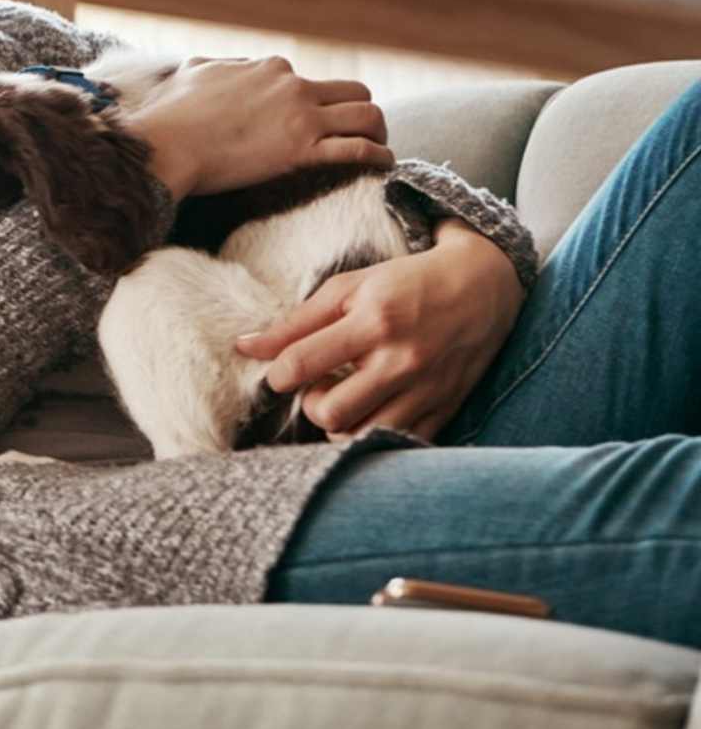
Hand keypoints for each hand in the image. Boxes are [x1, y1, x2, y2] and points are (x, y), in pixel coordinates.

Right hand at [126, 56, 392, 198]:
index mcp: (270, 69)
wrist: (167, 146)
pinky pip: (360, 150)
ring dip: (379, 132)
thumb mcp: (192, 73)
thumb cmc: (172, 114)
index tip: (310, 122)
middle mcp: (293, 87)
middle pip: (354, 92)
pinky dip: (379, 157)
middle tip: (356, 133)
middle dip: (361, 110)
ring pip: (369, 115)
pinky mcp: (303, 151)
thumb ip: (212, 66)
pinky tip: (383, 166)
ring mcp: (302, 118)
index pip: (308, 80)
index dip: (313, 102)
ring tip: (378, 148)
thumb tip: (213, 66)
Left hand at [232, 221, 523, 440]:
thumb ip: (295, 322)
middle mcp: (402, 360)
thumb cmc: (405, 284)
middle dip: (311, 404)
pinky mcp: (446, 410)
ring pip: (362, 436)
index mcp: (374, 322)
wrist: (484, 287)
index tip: (283, 371)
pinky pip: (398, 444)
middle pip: (329, 413)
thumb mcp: (348, 288)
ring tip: (346, 398)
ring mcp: (427, 390)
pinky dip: (375, 433)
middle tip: (319, 385)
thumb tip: (243, 346)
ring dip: (342, 423)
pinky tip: (372, 409)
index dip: (279, 374)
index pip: (301, 363)